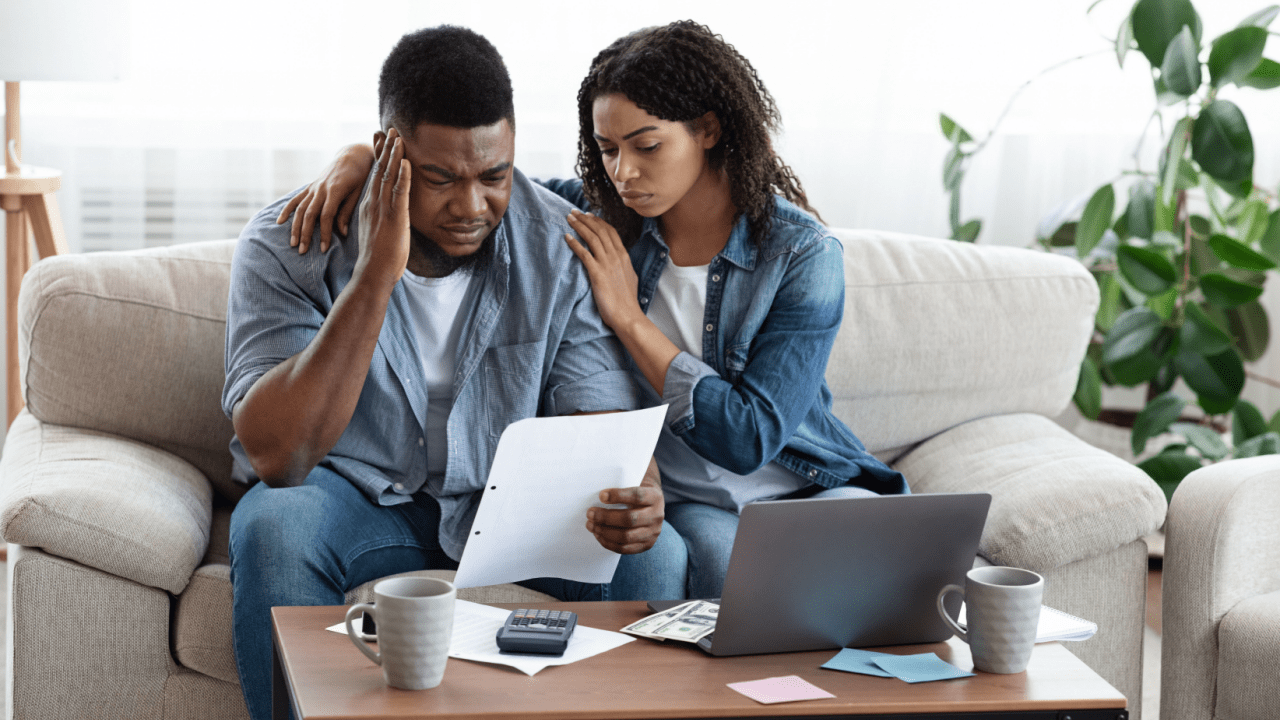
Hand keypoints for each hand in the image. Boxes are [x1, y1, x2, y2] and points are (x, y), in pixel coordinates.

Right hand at [277, 143, 374, 253]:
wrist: (352, 156)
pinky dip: (287, 210)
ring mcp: (314, 187)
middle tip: (302, 251)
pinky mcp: (310, 186)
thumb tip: (342, 233)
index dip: (324, 233)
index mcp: (335, 191)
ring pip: (300, 209)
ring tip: (293, 243)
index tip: (323, 249)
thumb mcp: (358, 194)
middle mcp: (321, 189)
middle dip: (305, 234)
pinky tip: (280, 221)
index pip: (326, 216)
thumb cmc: (360, 176)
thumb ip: (347, 212)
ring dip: (295, 227)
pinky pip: (296, 199)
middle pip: (309, 215)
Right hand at [352, 128, 410, 288]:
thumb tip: (390, 216)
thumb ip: (383, 219)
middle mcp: (374, 203)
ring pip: (388, 176)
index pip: (375, 175)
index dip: (379, 156)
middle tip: (389, 128)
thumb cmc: (378, 258)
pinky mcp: (394, 217)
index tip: (380, 140)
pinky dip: (403, 176)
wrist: (372, 272)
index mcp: (370, 206)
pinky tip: (406, 162)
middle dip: (385, 148)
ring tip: (398, 136)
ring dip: (394, 155)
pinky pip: (399, 193)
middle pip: (380, 170)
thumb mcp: (379, 232)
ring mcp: (383, 209)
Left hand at [564, 209, 642, 330]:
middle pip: (600, 230)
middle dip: (585, 219)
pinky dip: (575, 243)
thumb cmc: (627, 300)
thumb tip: (620, 260)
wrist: (627, 315)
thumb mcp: (629, 277)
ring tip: (569, 218)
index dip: (598, 221)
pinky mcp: (597, 273)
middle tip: (574, 212)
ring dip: (579, 226)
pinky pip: (584, 254)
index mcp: (624, 256)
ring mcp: (607, 264)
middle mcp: (616, 256)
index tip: (588, 215)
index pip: (610, 231)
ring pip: (592, 238)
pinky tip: (567, 237)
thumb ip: (623, 265)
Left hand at [587, 457, 663, 553]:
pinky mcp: (646, 544)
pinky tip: (598, 535)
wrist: (652, 505)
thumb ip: (621, 476)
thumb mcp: (635, 480)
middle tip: (589, 512)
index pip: (637, 496)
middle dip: (606, 517)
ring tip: (590, 524)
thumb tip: (597, 465)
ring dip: (604, 531)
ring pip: (626, 536)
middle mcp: (657, 515)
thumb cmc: (635, 488)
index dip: (618, 496)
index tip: (600, 495)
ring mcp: (653, 532)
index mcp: (655, 496)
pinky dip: (609, 543)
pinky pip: (625, 548)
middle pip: (630, 519)